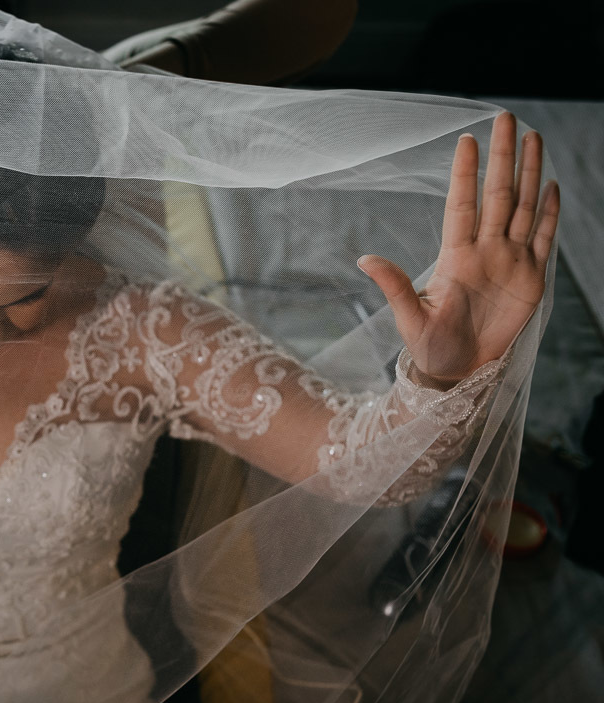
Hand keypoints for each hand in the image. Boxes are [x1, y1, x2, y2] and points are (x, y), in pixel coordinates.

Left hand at [358, 111, 558, 386]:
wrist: (458, 373)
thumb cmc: (429, 348)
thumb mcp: (409, 317)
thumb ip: (393, 286)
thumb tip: (363, 259)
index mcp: (456, 256)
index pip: (463, 204)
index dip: (466, 172)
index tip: (467, 139)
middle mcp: (485, 250)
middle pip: (498, 193)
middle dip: (504, 156)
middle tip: (507, 117)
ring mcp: (510, 261)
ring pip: (522, 207)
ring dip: (529, 173)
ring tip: (533, 138)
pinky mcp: (531, 278)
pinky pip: (542, 238)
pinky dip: (548, 212)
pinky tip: (550, 185)